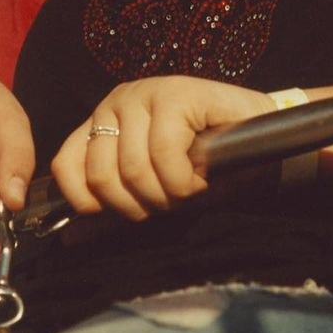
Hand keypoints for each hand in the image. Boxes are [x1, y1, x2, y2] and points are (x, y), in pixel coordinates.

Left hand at [51, 76, 274, 220]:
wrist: (265, 144)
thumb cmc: (208, 170)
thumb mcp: (154, 194)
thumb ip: (112, 212)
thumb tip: (67, 240)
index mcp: (103, 124)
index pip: (67, 167)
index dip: (94, 205)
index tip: (133, 213)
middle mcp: (116, 103)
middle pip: (102, 176)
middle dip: (142, 205)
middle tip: (174, 200)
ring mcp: (146, 94)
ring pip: (133, 168)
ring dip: (169, 194)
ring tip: (192, 187)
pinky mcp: (177, 93)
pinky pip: (165, 154)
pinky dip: (185, 179)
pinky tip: (204, 176)